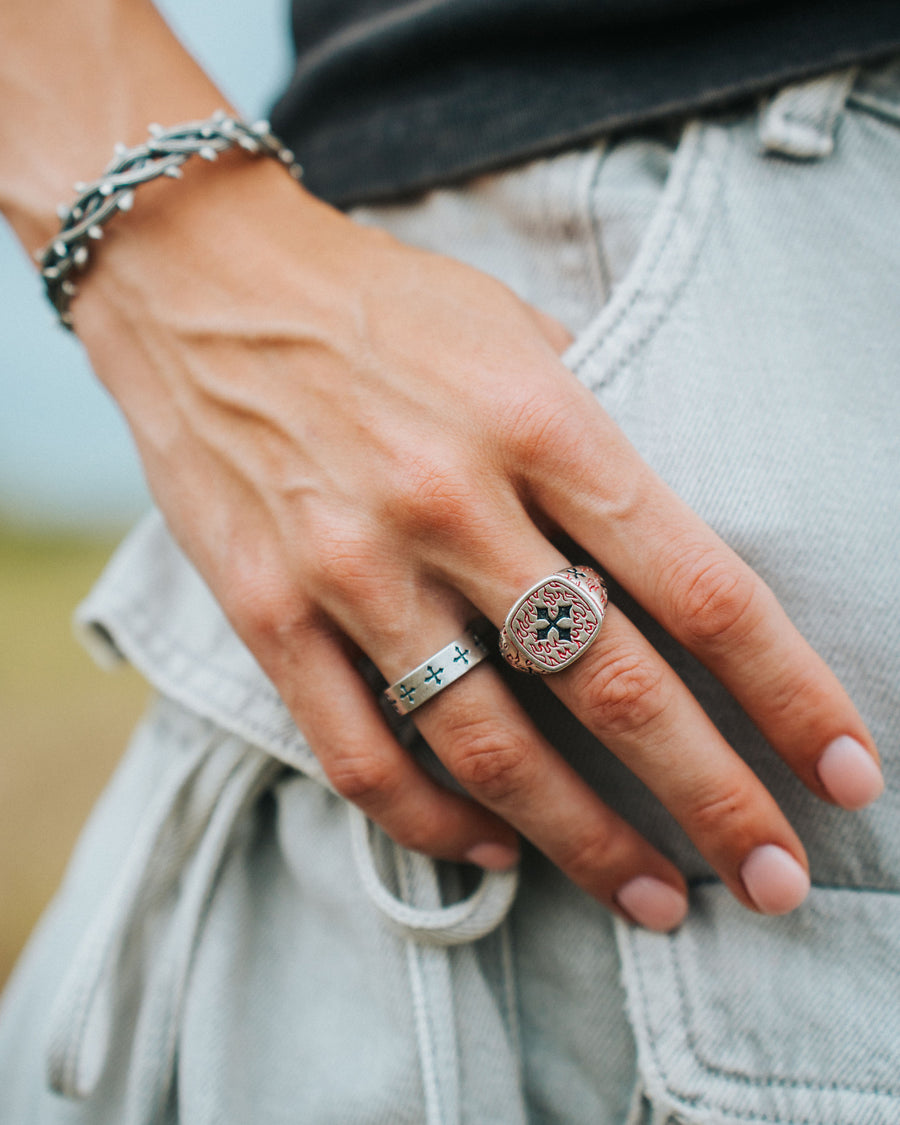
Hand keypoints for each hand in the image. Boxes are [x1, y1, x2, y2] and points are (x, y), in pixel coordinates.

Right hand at [72, 156, 882, 930]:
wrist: (202, 284)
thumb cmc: (378, 302)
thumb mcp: (513, 331)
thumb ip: (591, 440)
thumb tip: (660, 549)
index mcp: (540, 419)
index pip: (699, 587)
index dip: (788, 693)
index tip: (845, 770)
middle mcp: (451, 502)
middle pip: (612, 687)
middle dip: (712, 798)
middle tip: (778, 879)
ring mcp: (352, 567)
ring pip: (491, 745)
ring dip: (586, 842)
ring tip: (654, 897)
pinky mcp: (268, 611)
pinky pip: (360, 751)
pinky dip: (435, 821)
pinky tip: (492, 848)